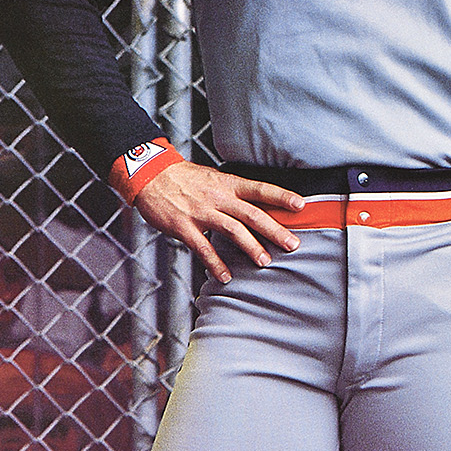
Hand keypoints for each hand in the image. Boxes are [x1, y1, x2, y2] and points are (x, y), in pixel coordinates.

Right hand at [133, 159, 304, 280]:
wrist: (150, 174)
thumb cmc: (185, 179)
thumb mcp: (214, 178)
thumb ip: (235, 193)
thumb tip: (260, 206)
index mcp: (227, 184)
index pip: (259, 189)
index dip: (280, 196)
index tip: (300, 205)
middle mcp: (218, 197)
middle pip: (251, 213)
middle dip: (274, 230)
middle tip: (293, 245)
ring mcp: (201, 212)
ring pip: (232, 230)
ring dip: (250, 247)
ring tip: (265, 262)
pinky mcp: (184, 226)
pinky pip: (203, 247)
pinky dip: (215, 263)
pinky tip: (226, 276)